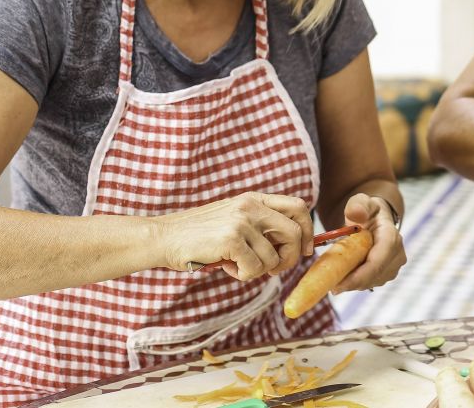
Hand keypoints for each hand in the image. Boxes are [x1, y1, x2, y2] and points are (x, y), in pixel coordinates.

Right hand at [152, 192, 312, 280]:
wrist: (164, 237)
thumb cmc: (200, 235)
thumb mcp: (234, 219)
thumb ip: (260, 226)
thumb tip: (295, 246)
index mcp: (254, 199)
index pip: (298, 206)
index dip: (308, 231)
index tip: (304, 250)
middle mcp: (251, 206)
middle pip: (295, 233)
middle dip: (289, 257)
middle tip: (272, 268)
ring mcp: (242, 221)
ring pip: (274, 257)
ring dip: (258, 270)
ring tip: (236, 264)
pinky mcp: (232, 239)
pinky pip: (255, 268)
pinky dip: (243, 275)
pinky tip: (226, 266)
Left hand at [332, 193, 405, 292]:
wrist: (377, 219)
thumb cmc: (367, 211)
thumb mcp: (360, 202)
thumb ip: (358, 205)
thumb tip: (357, 214)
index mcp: (391, 237)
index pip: (377, 262)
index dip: (358, 277)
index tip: (338, 285)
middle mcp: (398, 254)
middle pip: (374, 276)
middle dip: (351, 283)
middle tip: (329, 285)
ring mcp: (395, 266)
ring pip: (372, 282)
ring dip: (353, 284)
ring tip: (334, 280)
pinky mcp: (388, 274)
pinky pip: (371, 283)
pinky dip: (356, 283)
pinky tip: (344, 278)